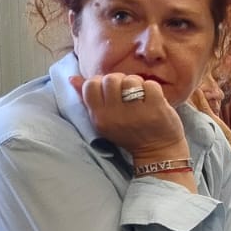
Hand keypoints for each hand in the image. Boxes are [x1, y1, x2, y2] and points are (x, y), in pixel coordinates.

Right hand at [70, 73, 185, 159]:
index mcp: (99, 117)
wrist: (157, 152)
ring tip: (140, 95)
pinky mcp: (156, 110)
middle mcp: (115, 116)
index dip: (101, 81)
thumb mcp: (104, 120)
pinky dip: (153, 88)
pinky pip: (150, 85)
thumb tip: (73, 78)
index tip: (111, 90)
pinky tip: (153, 99)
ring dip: (138, 84)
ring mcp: (136, 113)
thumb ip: (88, 99)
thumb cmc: (129, 133)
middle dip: (120, 80)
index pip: (91, 85)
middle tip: (127, 91)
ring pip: (131, 80)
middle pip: (111, 78)